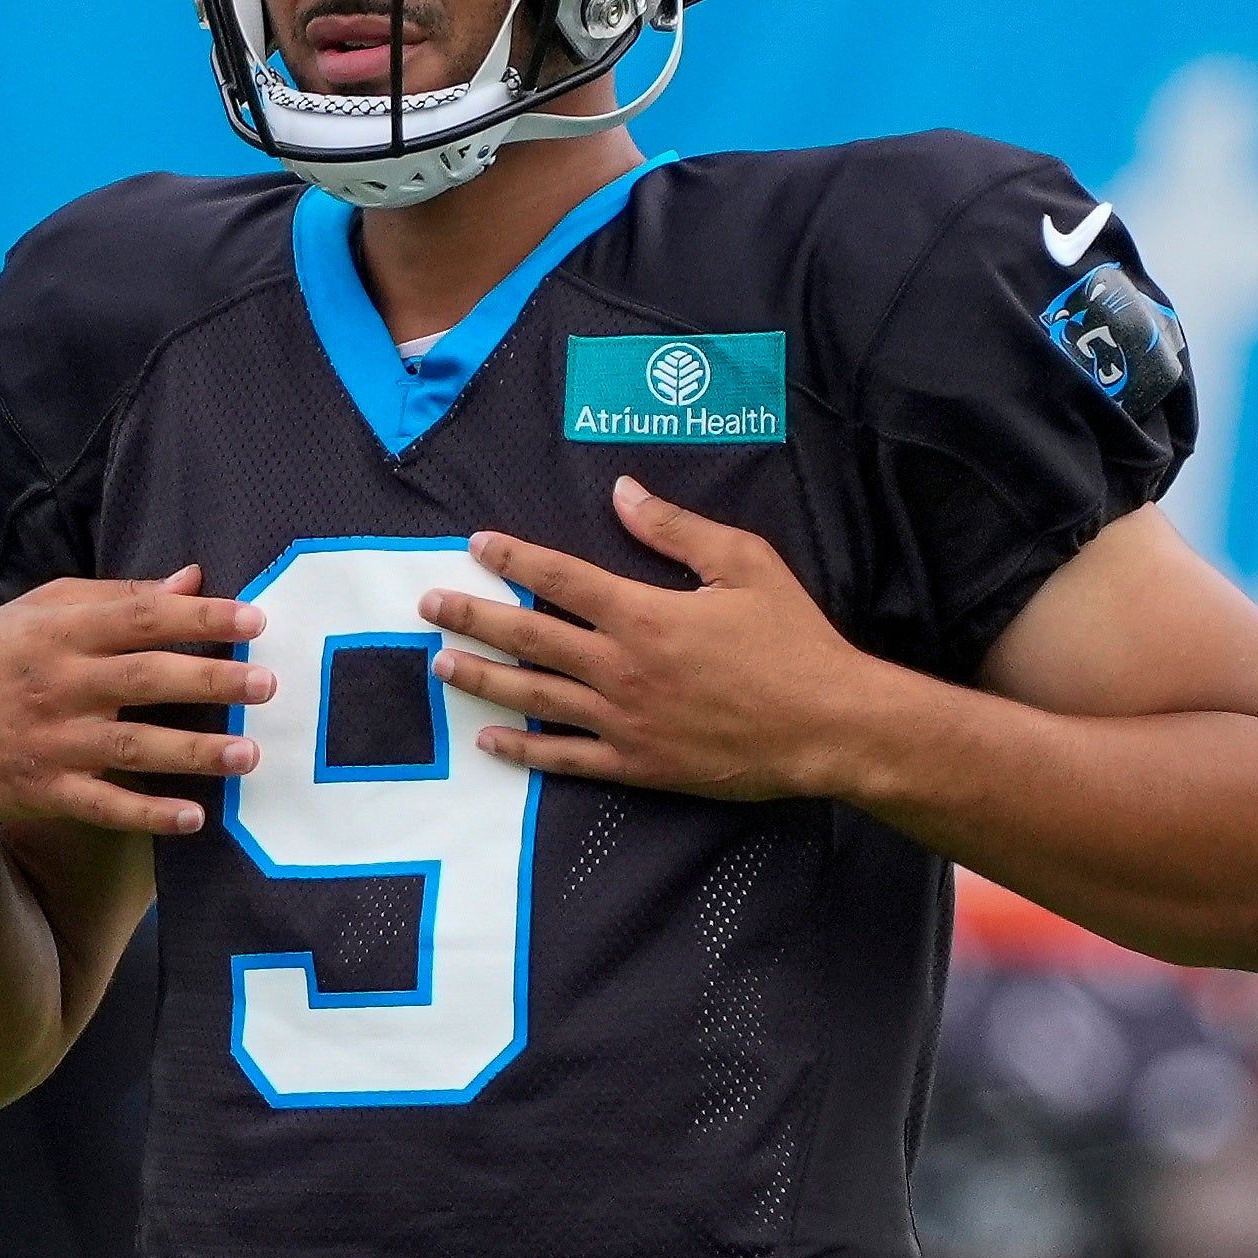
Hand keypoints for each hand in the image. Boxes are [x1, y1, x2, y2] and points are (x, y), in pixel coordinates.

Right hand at [0, 567, 271, 837]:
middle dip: (211, 681)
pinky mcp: (44, 788)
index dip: (199, 618)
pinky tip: (194, 818)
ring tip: (249, 755)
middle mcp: (60, 683)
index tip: (253, 620)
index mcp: (62, 631)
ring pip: (133, 746)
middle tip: (267, 684)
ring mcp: (52, 740)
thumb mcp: (41, 611)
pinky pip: (104, 805)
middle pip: (146, 679)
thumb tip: (191, 580)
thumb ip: (117, 596)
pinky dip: (148, 814)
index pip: (140, 617)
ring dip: (194, 753)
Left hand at [419, 477, 893, 802]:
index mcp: (644, 614)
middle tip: (429, 606)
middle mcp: (621, 668)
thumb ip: (676, 529)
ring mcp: (624, 722)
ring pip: (535, 698)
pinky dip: (524, 751)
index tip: (476, 545)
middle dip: (472, 618)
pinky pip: (566, 758)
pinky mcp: (638, 765)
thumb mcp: (744, 564)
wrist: (828, 726)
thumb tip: (622, 492)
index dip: (513, 559)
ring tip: (440, 665)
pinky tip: (490, 741)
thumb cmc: (793, 641)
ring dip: (482, 679)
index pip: (560, 578)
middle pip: (530, 637)